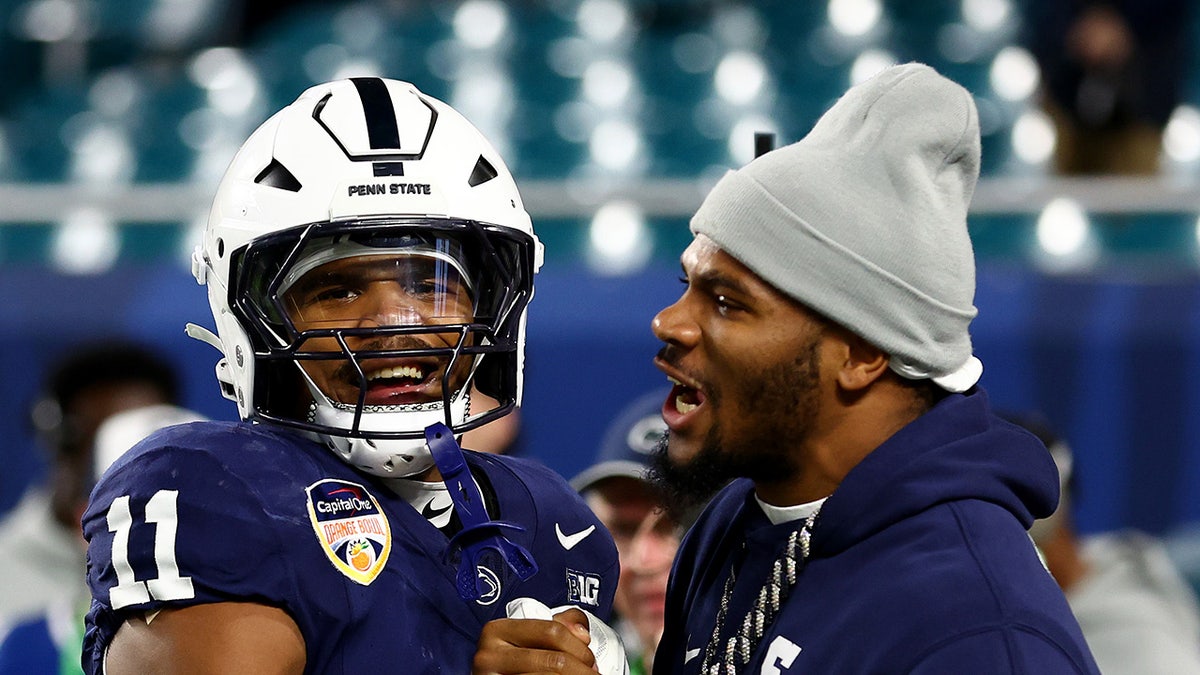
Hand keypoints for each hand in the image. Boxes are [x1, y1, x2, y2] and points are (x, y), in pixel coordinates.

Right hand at [473, 609, 597, 673]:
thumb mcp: (530, 636)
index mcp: (497, 630)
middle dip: (582, 669)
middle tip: (591, 674)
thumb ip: (559, 624)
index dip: (579, 646)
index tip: (590, 658)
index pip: (552, 631)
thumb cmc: (514, 662)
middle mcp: (489, 656)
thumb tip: (582, 633)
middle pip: (555, 660)